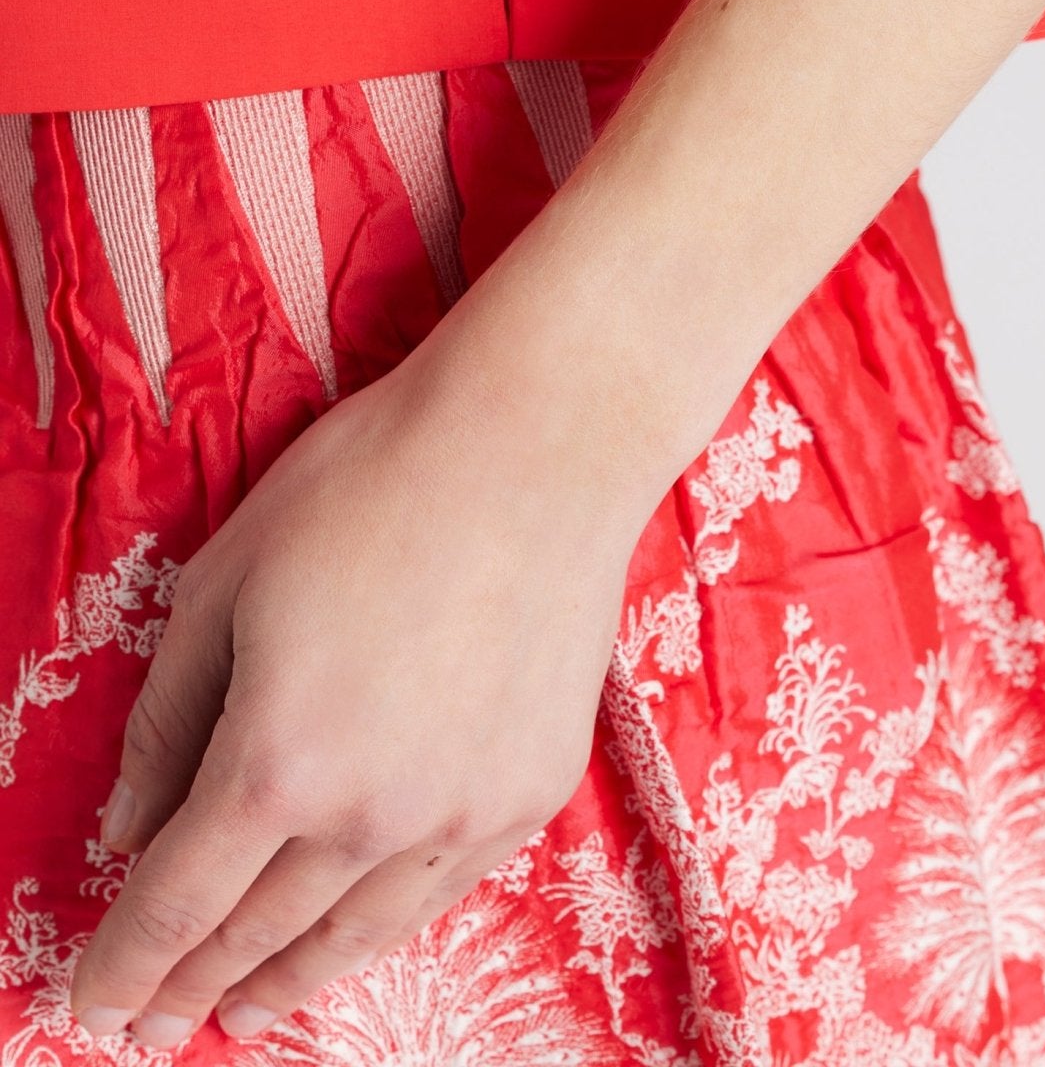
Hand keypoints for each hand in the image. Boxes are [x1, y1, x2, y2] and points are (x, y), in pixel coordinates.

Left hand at [68, 305, 646, 1049]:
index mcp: (277, 760)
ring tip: (248, 1009)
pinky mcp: (529, 791)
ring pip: (354, 933)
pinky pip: (439, 889)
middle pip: (259, 933)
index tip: (97, 1001)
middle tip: (155, 1024)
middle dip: (193, 986)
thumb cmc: (371, 484)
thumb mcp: (225, 581)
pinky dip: (381, 924)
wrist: (537, 445)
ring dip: (288, 980)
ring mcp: (461, 811)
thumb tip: (127, 830)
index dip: (127, 963)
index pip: (178, 903)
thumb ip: (166, 718)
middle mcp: (371, 812)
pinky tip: (357, 930)